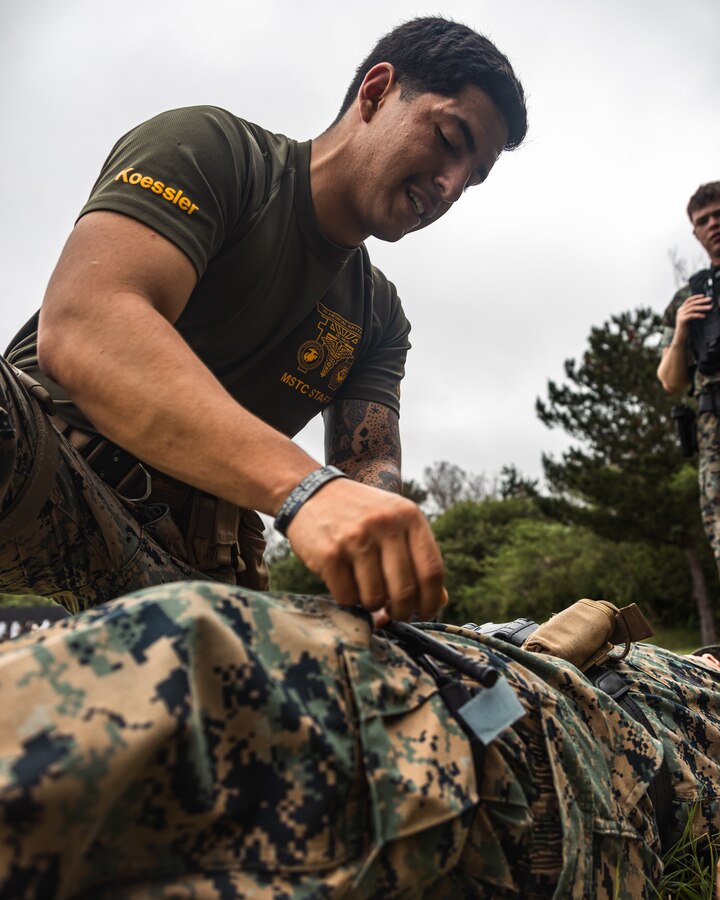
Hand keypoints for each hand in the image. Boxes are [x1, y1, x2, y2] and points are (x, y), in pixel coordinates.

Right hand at [286, 477, 445, 620]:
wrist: (312, 492)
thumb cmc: (361, 514)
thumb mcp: (396, 522)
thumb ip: (418, 557)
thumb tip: (438, 600)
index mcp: (409, 516)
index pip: (432, 570)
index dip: (431, 600)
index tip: (425, 612)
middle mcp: (385, 525)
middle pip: (405, 590)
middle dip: (402, 611)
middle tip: (395, 613)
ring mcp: (355, 538)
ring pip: (374, 598)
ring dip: (372, 605)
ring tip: (367, 592)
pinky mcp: (329, 554)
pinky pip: (347, 597)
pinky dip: (348, 599)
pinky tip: (345, 582)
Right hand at [674, 293, 711, 338]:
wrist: (680, 337)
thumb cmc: (687, 328)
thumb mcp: (690, 318)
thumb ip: (693, 312)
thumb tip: (704, 306)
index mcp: (681, 309)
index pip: (688, 300)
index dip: (696, 297)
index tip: (704, 295)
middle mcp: (680, 311)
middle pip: (692, 303)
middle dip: (702, 301)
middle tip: (710, 299)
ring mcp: (680, 315)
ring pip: (692, 308)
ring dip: (703, 307)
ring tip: (710, 307)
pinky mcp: (682, 320)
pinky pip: (691, 315)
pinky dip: (698, 315)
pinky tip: (704, 316)